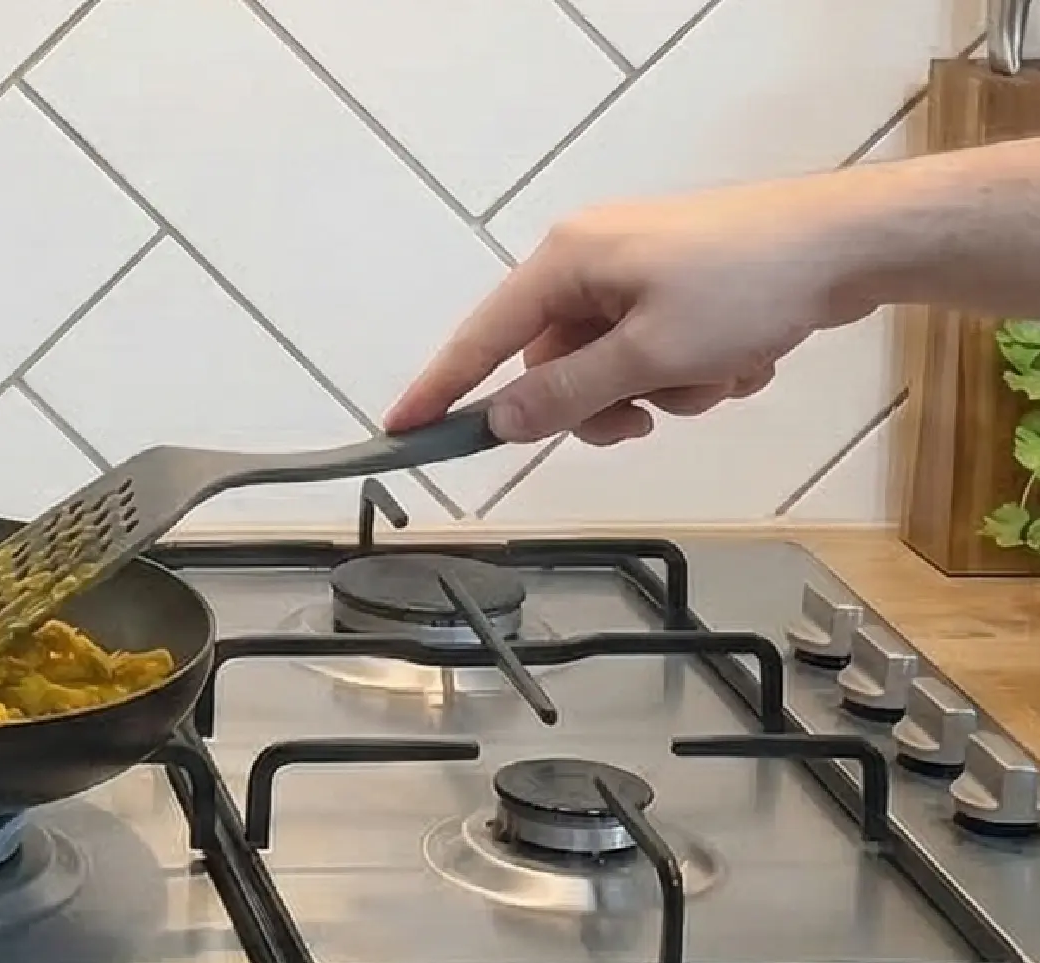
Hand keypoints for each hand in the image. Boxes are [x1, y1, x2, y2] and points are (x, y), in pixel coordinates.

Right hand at [385, 174, 880, 445]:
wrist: (851, 245)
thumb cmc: (745, 287)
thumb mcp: (649, 355)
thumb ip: (567, 395)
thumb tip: (499, 422)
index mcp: (566, 261)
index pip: (482, 337)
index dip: (442, 388)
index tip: (400, 430)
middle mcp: (591, 260)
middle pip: (556, 363)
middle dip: (603, 403)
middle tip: (646, 422)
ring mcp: (638, 272)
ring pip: (613, 367)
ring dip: (663, 392)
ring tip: (718, 379)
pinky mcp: (681, 286)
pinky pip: (658, 353)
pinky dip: (695, 372)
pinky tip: (742, 360)